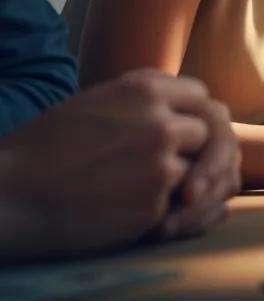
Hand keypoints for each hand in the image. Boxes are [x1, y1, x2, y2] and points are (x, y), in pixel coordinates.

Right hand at [0, 70, 230, 260]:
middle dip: (190, 149)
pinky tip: (122, 209)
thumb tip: (184, 102)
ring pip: (193, 171)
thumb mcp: (96, 104)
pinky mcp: (155, 205)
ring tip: (133, 186)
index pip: (200, 96)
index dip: (192, 114)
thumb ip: (143, 100)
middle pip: (207, 133)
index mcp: (144, 90)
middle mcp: (161, 124)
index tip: (182, 129)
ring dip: (174, 181)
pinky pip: (174, 205)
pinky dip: (158, 209)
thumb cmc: (45, 149)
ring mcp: (161, 166)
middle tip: (167, 163)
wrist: (10, 195)